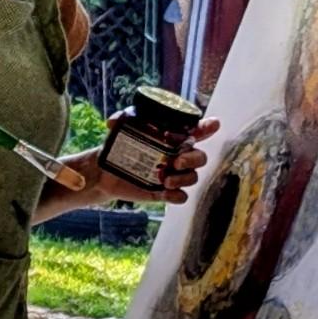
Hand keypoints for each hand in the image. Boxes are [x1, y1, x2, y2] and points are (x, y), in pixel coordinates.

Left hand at [81, 118, 220, 206]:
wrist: (104, 174)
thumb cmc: (118, 148)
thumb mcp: (119, 131)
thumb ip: (120, 121)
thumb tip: (113, 122)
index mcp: (172, 139)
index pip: (195, 132)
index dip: (207, 128)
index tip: (213, 124)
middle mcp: (177, 157)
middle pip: (200, 157)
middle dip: (193, 159)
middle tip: (176, 161)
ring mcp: (173, 175)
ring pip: (192, 177)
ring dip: (183, 178)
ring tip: (166, 180)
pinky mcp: (164, 192)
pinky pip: (181, 196)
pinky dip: (177, 195)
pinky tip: (168, 193)